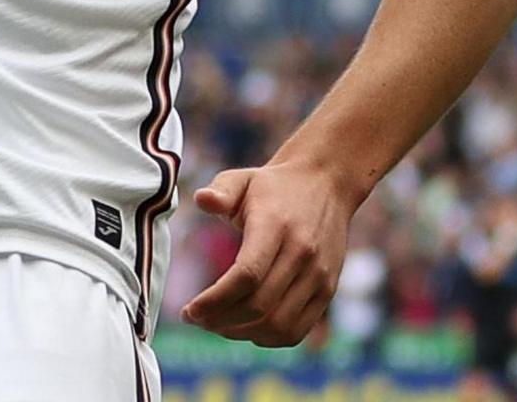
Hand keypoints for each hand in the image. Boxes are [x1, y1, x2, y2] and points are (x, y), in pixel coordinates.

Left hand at [181, 162, 355, 347]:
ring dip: (241, 333)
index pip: (246, 275)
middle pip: (259, 305)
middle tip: (197, 319)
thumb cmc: (273, 187)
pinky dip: (268, 338)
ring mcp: (318, 274)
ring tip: (217, 326)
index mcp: (276, 225)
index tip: (189, 310)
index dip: (214, 300)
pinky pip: (297, 329)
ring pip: (278, 324)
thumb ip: (220, 189)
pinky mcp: (327, 289)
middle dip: (220, 321)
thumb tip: (202, 199)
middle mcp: (301, 253)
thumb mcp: (243, 179)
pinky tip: (245, 328)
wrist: (326, 184)